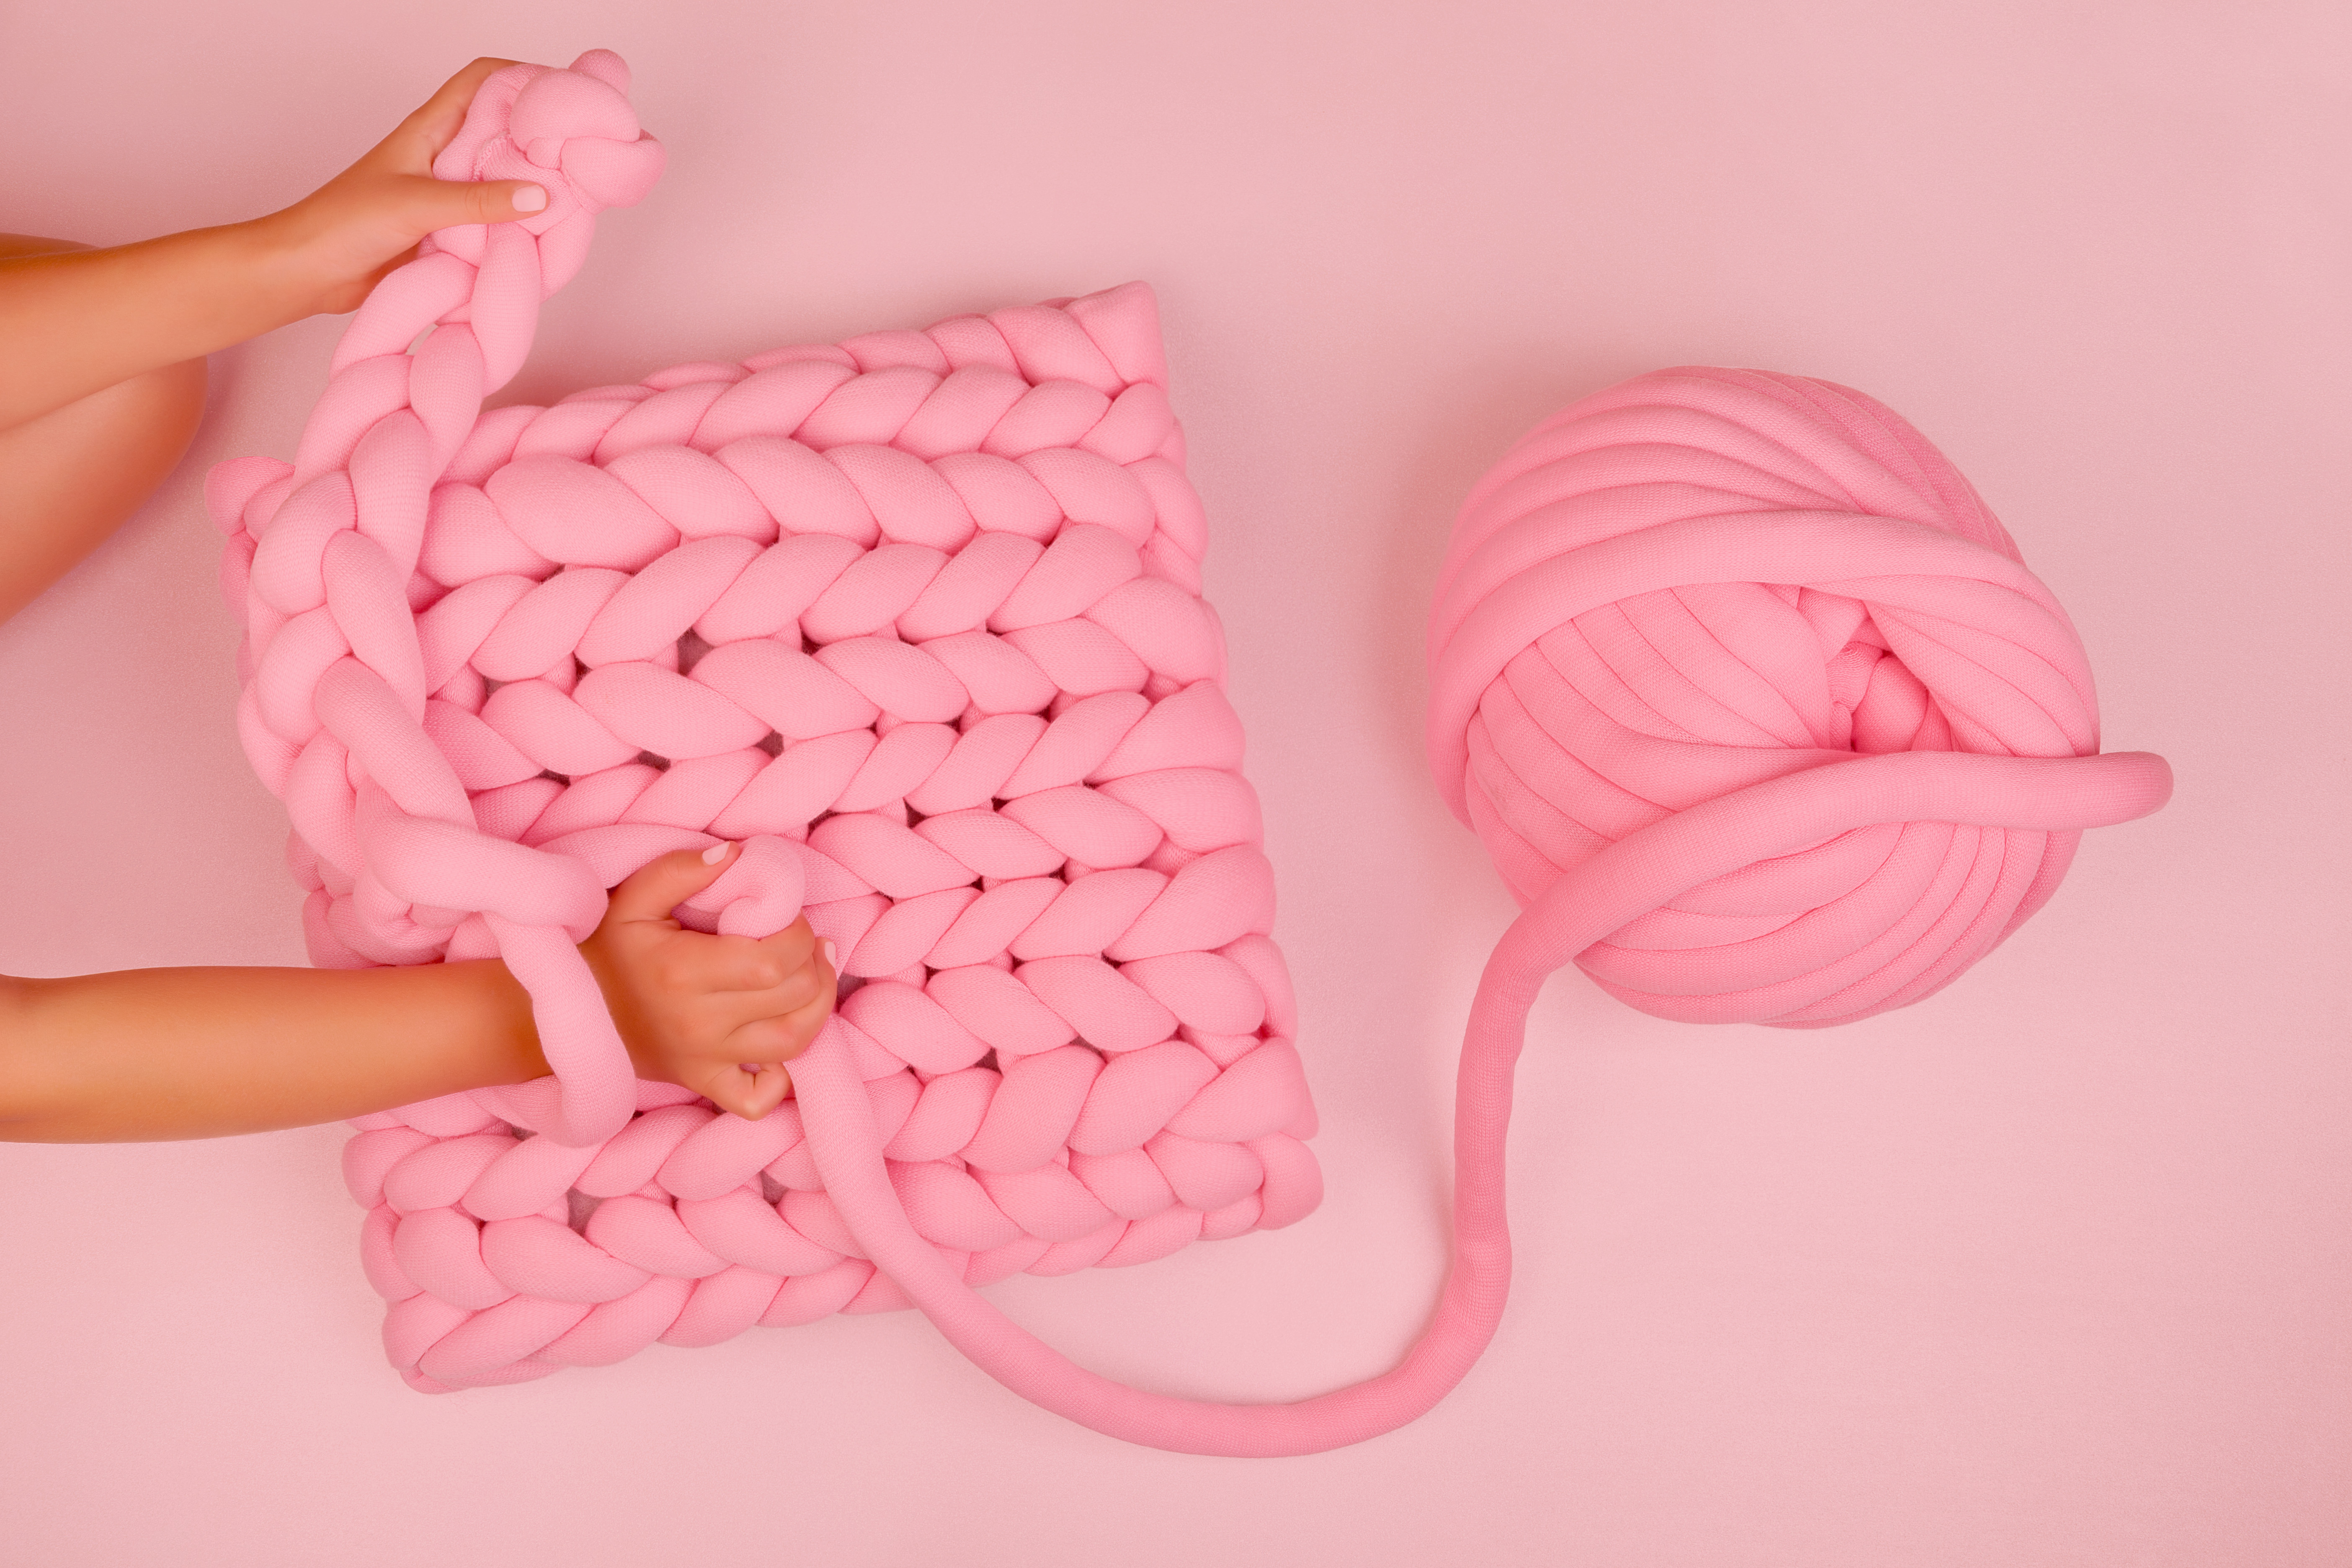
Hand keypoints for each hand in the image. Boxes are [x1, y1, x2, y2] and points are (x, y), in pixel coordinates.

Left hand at [254, 57, 552, 317]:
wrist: (308, 273)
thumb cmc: (342, 223)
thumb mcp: (415, 205)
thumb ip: (478, 202)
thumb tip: (540, 196)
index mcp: (430, 130)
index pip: (483, 81)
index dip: (524, 77)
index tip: (564, 96)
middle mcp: (444, 157)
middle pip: (504, 131)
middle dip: (543, 137)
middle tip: (582, 153)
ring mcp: (448, 194)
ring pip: (503, 179)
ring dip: (533, 188)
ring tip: (573, 198)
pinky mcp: (449, 232)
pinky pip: (494, 222)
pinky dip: (518, 228)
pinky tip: (541, 238)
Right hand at [576, 841, 837, 1121]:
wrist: (559, 1014)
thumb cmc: (601, 949)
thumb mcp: (631, 898)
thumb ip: (683, 870)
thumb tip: (738, 854)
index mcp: (683, 971)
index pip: (775, 959)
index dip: (800, 934)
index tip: (789, 917)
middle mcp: (698, 1023)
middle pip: (794, 997)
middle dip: (813, 962)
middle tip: (805, 940)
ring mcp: (702, 1060)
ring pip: (794, 1044)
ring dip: (818, 1007)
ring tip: (813, 975)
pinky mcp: (701, 1083)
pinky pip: (759, 1100)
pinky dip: (783, 1079)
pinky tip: (780, 1041)